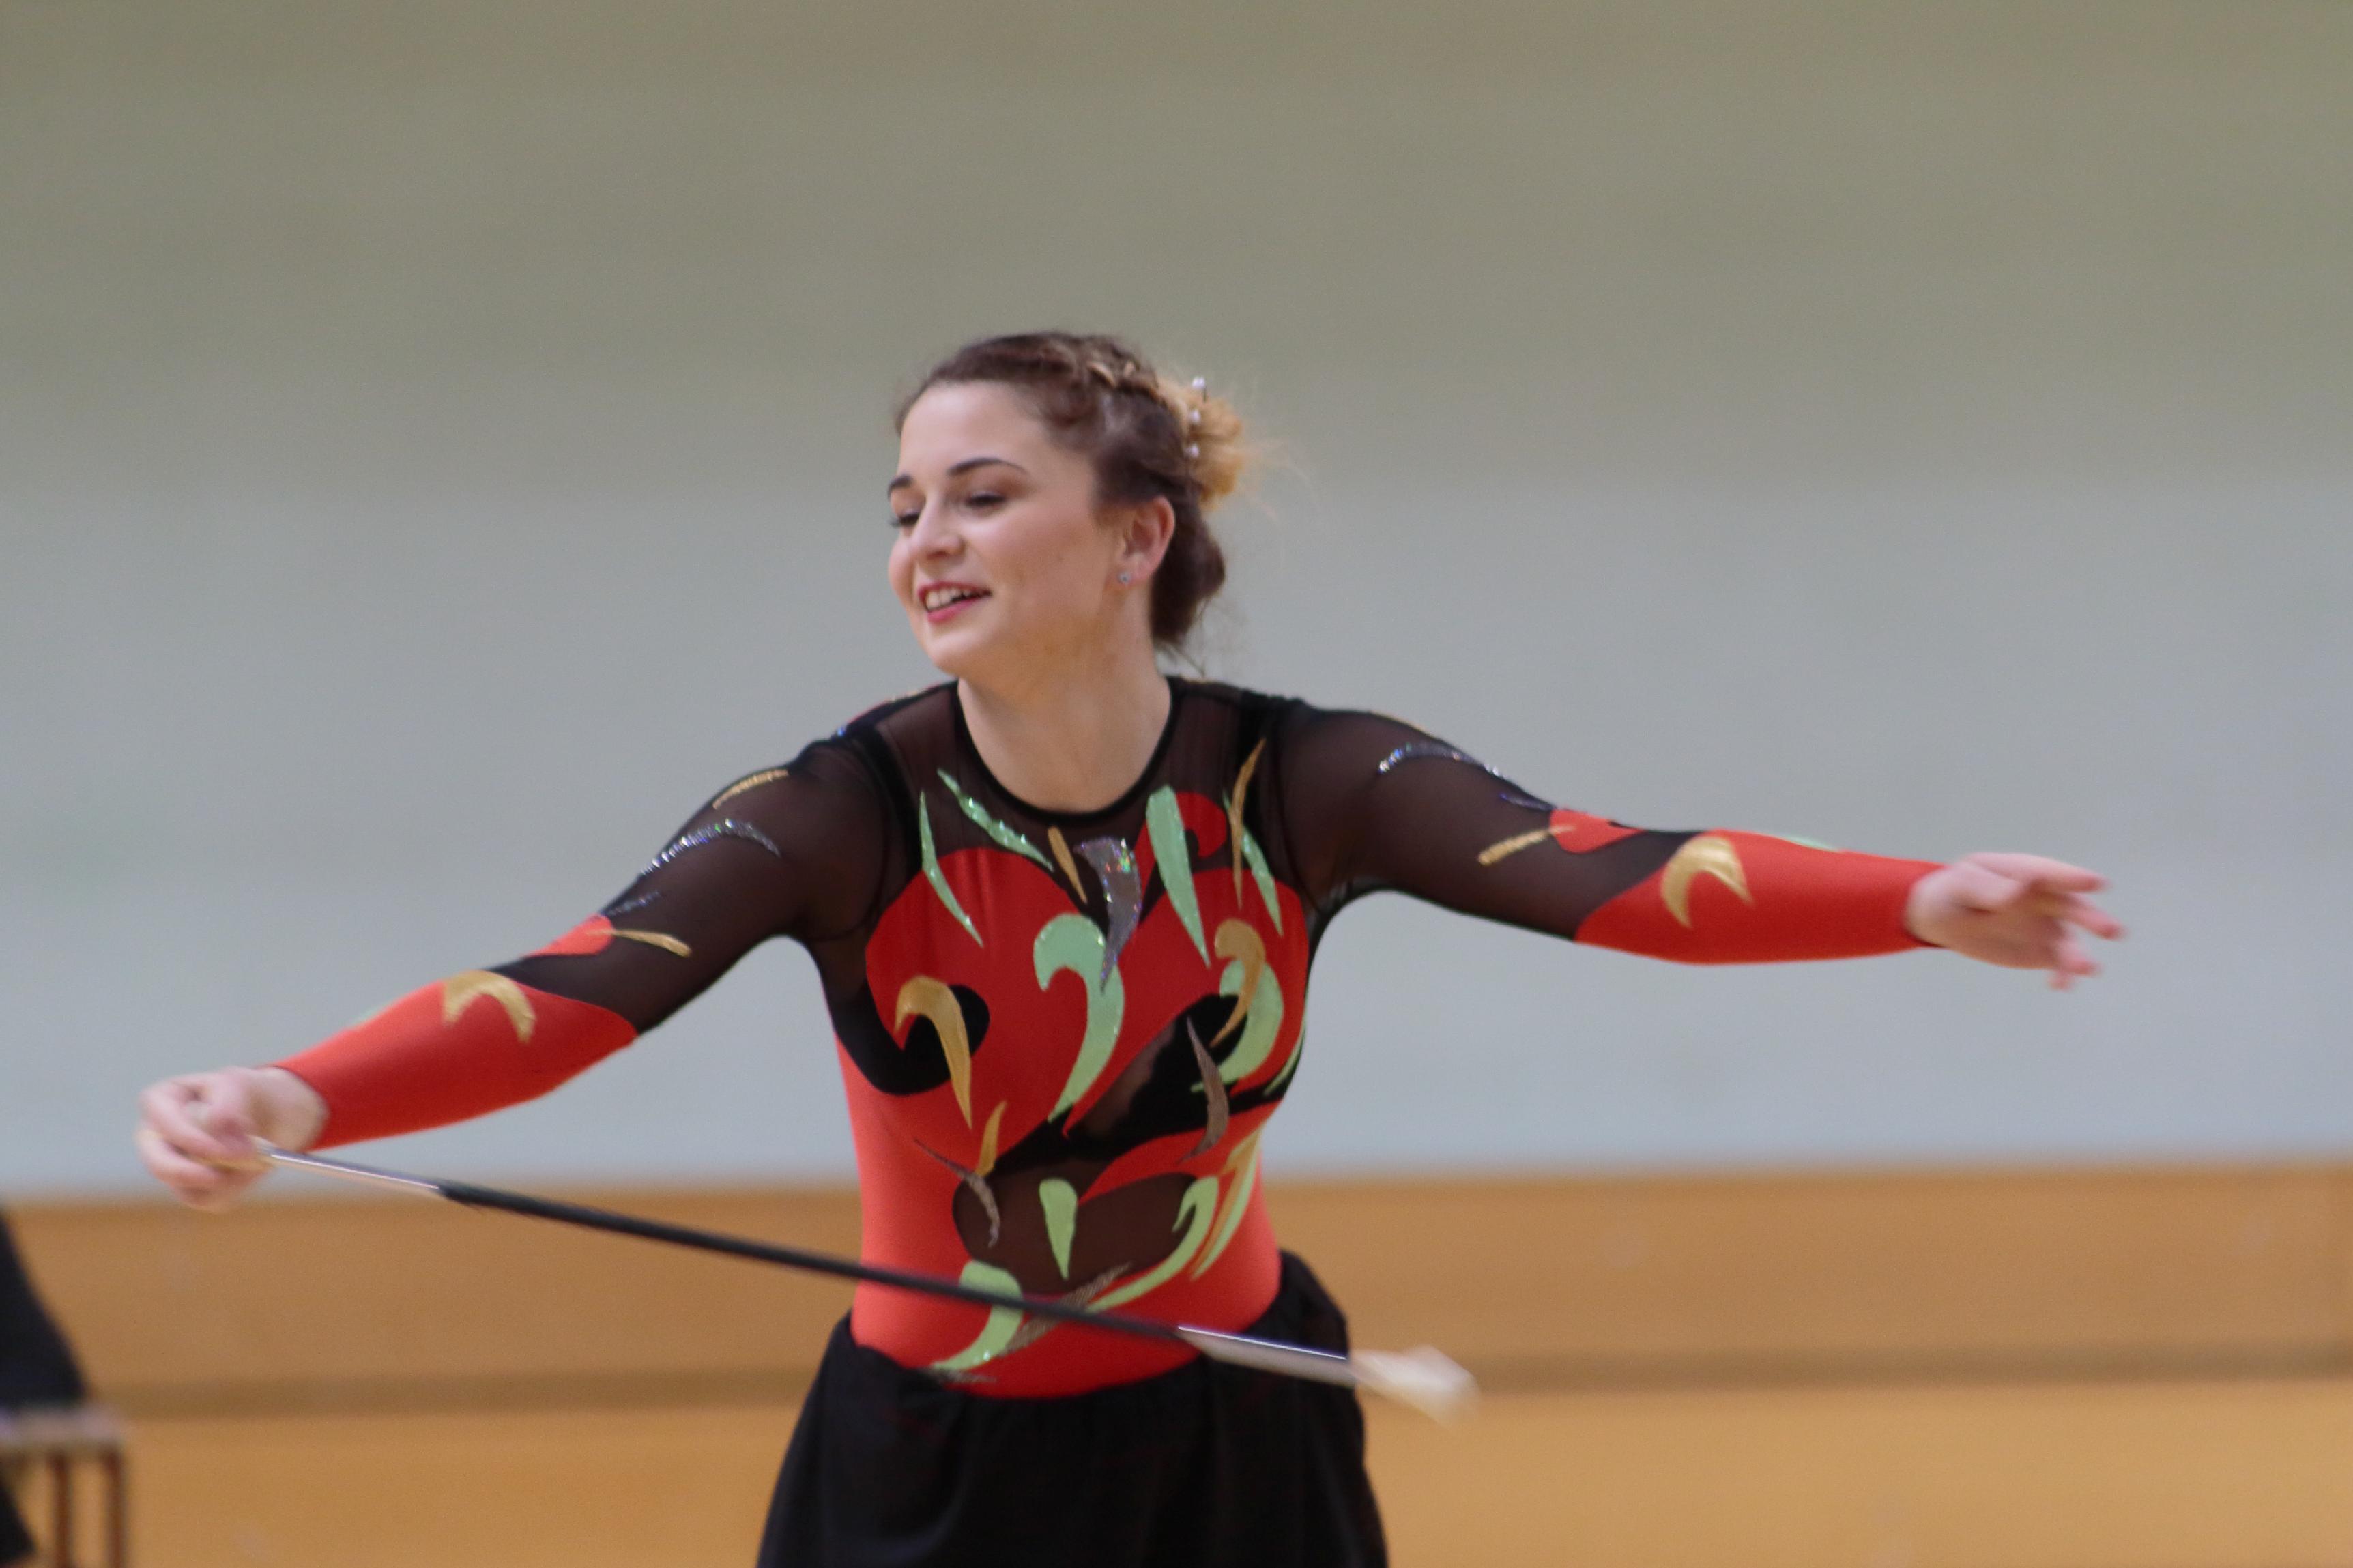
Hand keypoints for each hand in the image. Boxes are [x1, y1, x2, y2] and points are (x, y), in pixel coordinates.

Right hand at [134, 1067, 326, 1210]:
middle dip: (188, 1173)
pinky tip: (254, 1168)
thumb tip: (215, 1123)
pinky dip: (235, 1187)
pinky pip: (208, 1199)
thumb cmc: (242, 1094)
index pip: (161, 1121)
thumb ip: (227, 1104)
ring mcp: (172, 1166)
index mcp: (160, 1102)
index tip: (221, 1150)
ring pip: (186, 1188)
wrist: (266, 1114)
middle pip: (158, 1165)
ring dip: (226, 1179)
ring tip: (258, 1158)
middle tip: (220, 1177)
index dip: (187, 1138)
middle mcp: (157, 1138)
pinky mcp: (191, 1188)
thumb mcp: (239, 1085)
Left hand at [1905, 853, 2123, 988]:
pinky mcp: (2041, 951)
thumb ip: (1986, 887)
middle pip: (2072, 908)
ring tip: (2085, 969)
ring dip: (2078, 955)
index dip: (2071, 878)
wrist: (1946, 917)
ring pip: (2068, 941)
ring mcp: (2046, 926)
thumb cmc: (1954, 892)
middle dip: (2092, 918)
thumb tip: (2019, 892)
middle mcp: (2044, 899)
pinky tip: (2060, 985)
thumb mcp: (1960, 886)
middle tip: (2111, 931)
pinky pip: (2058, 964)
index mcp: (2025, 873)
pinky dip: (2063, 974)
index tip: (2095, 883)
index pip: (2051, 874)